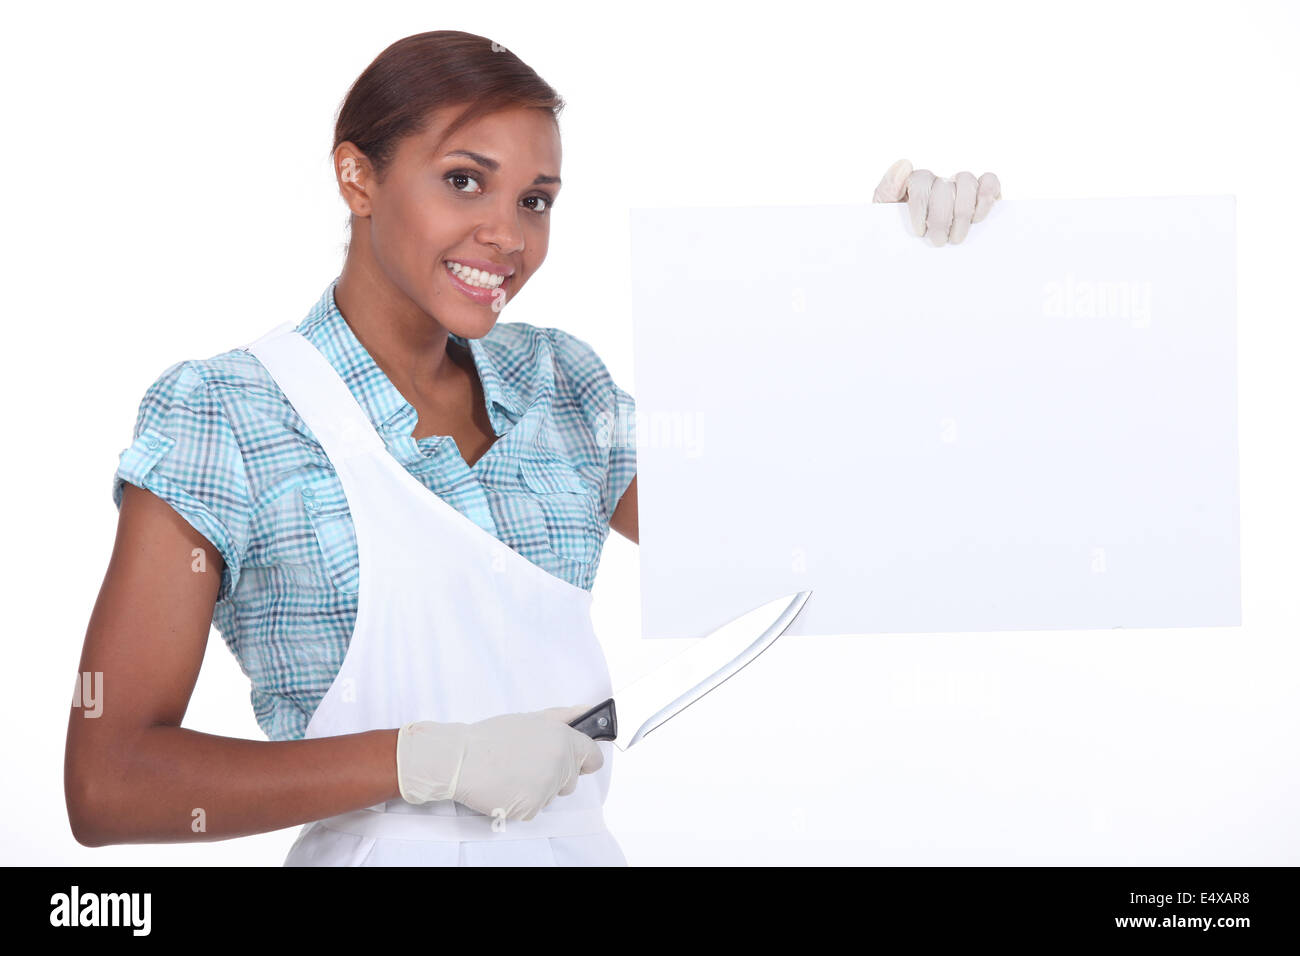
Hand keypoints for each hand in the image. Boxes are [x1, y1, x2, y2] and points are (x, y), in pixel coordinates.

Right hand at [395, 704, 603, 820]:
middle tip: (527, 765)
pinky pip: (534, 810)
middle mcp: (559, 764)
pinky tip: (505, 788)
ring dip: (537, 790)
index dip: (583, 760)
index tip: (575, 763)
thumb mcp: (531, 719)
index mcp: (562, 739)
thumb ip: (564, 716)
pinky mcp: (531, 809)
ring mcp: (546, 788)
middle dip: (556, 776)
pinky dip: (521, 804)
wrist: (461, 759)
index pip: (592, 758)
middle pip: (571, 781)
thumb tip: (588, 711)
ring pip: (551, 796)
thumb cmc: (491, 737)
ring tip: (512, 774)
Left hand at [872, 158, 1000, 245]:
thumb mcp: (887, 216)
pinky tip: (977, 219)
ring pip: (966, 181)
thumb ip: (887, 190)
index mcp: (916, 184)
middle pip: (944, 186)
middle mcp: (940, 181)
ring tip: (956, 238)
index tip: (919, 231)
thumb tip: (904, 164)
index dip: (921, 205)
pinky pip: (989, 182)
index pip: (921, 180)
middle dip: (941, 217)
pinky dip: (985, 198)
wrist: (917, 259)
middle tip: (939, 241)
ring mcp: (962, 185)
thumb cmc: (903, 236)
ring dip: (962, 212)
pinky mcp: (984, 191)